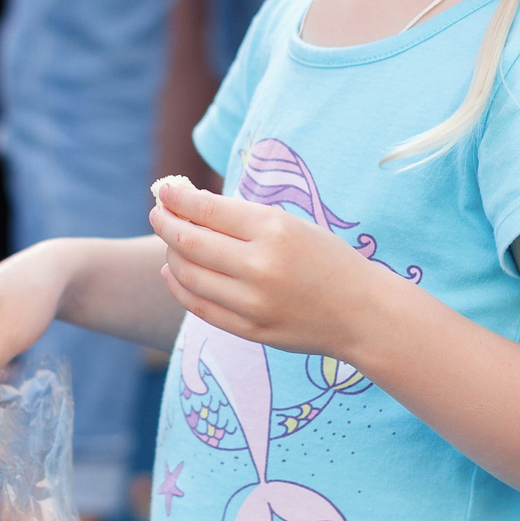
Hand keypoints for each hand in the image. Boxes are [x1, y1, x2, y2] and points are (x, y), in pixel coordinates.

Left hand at [146, 180, 389, 358]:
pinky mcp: (250, 330)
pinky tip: (173, 273)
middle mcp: (259, 267)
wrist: (362, 313)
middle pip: (190, 242)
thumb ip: (243, 219)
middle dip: (165, 223)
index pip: (208, 210)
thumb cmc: (327, 260)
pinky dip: (179, 287)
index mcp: (274, 230)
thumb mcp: (292, 225)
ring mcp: (253, 303)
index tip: (165, 190)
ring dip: (170, 255)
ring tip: (169, 242)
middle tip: (157, 213)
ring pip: (189, 275)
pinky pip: (199, 307)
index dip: (178, 198)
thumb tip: (191, 206)